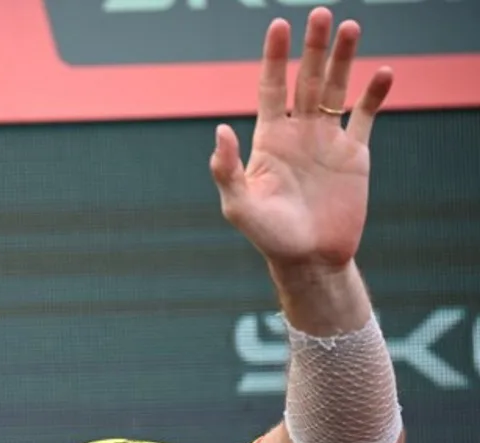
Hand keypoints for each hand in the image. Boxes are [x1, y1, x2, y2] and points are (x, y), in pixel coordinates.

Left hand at [210, 7, 393, 271]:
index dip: (274, 57)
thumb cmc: (268, 236)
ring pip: (336, 90)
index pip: (270, 86)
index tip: (278, 26)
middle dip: (313, 48)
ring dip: (344, 60)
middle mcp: (298, 132)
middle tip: (320, 14)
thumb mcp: (238, 205)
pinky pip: (365, 116)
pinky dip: (374, 95)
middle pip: (306, 79)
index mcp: (268, 138)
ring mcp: (327, 141)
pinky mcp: (355, 154)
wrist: (310, 260)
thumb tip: (219, 129)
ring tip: (351, 27)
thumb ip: (227, 168)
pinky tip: (382, 73)